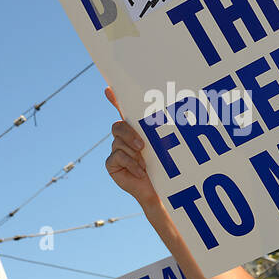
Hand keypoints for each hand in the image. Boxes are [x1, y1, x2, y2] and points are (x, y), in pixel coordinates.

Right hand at [104, 86, 160, 206]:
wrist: (158, 190)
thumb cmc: (163, 167)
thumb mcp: (162, 146)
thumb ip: (157, 132)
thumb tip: (170, 112)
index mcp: (135, 129)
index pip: (122, 111)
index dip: (114, 99)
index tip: (109, 89)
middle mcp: (123, 138)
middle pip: (118, 126)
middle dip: (130, 135)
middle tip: (142, 146)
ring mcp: (116, 150)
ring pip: (119, 143)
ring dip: (135, 154)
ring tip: (146, 164)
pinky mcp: (111, 163)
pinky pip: (118, 157)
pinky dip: (131, 164)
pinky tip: (140, 171)